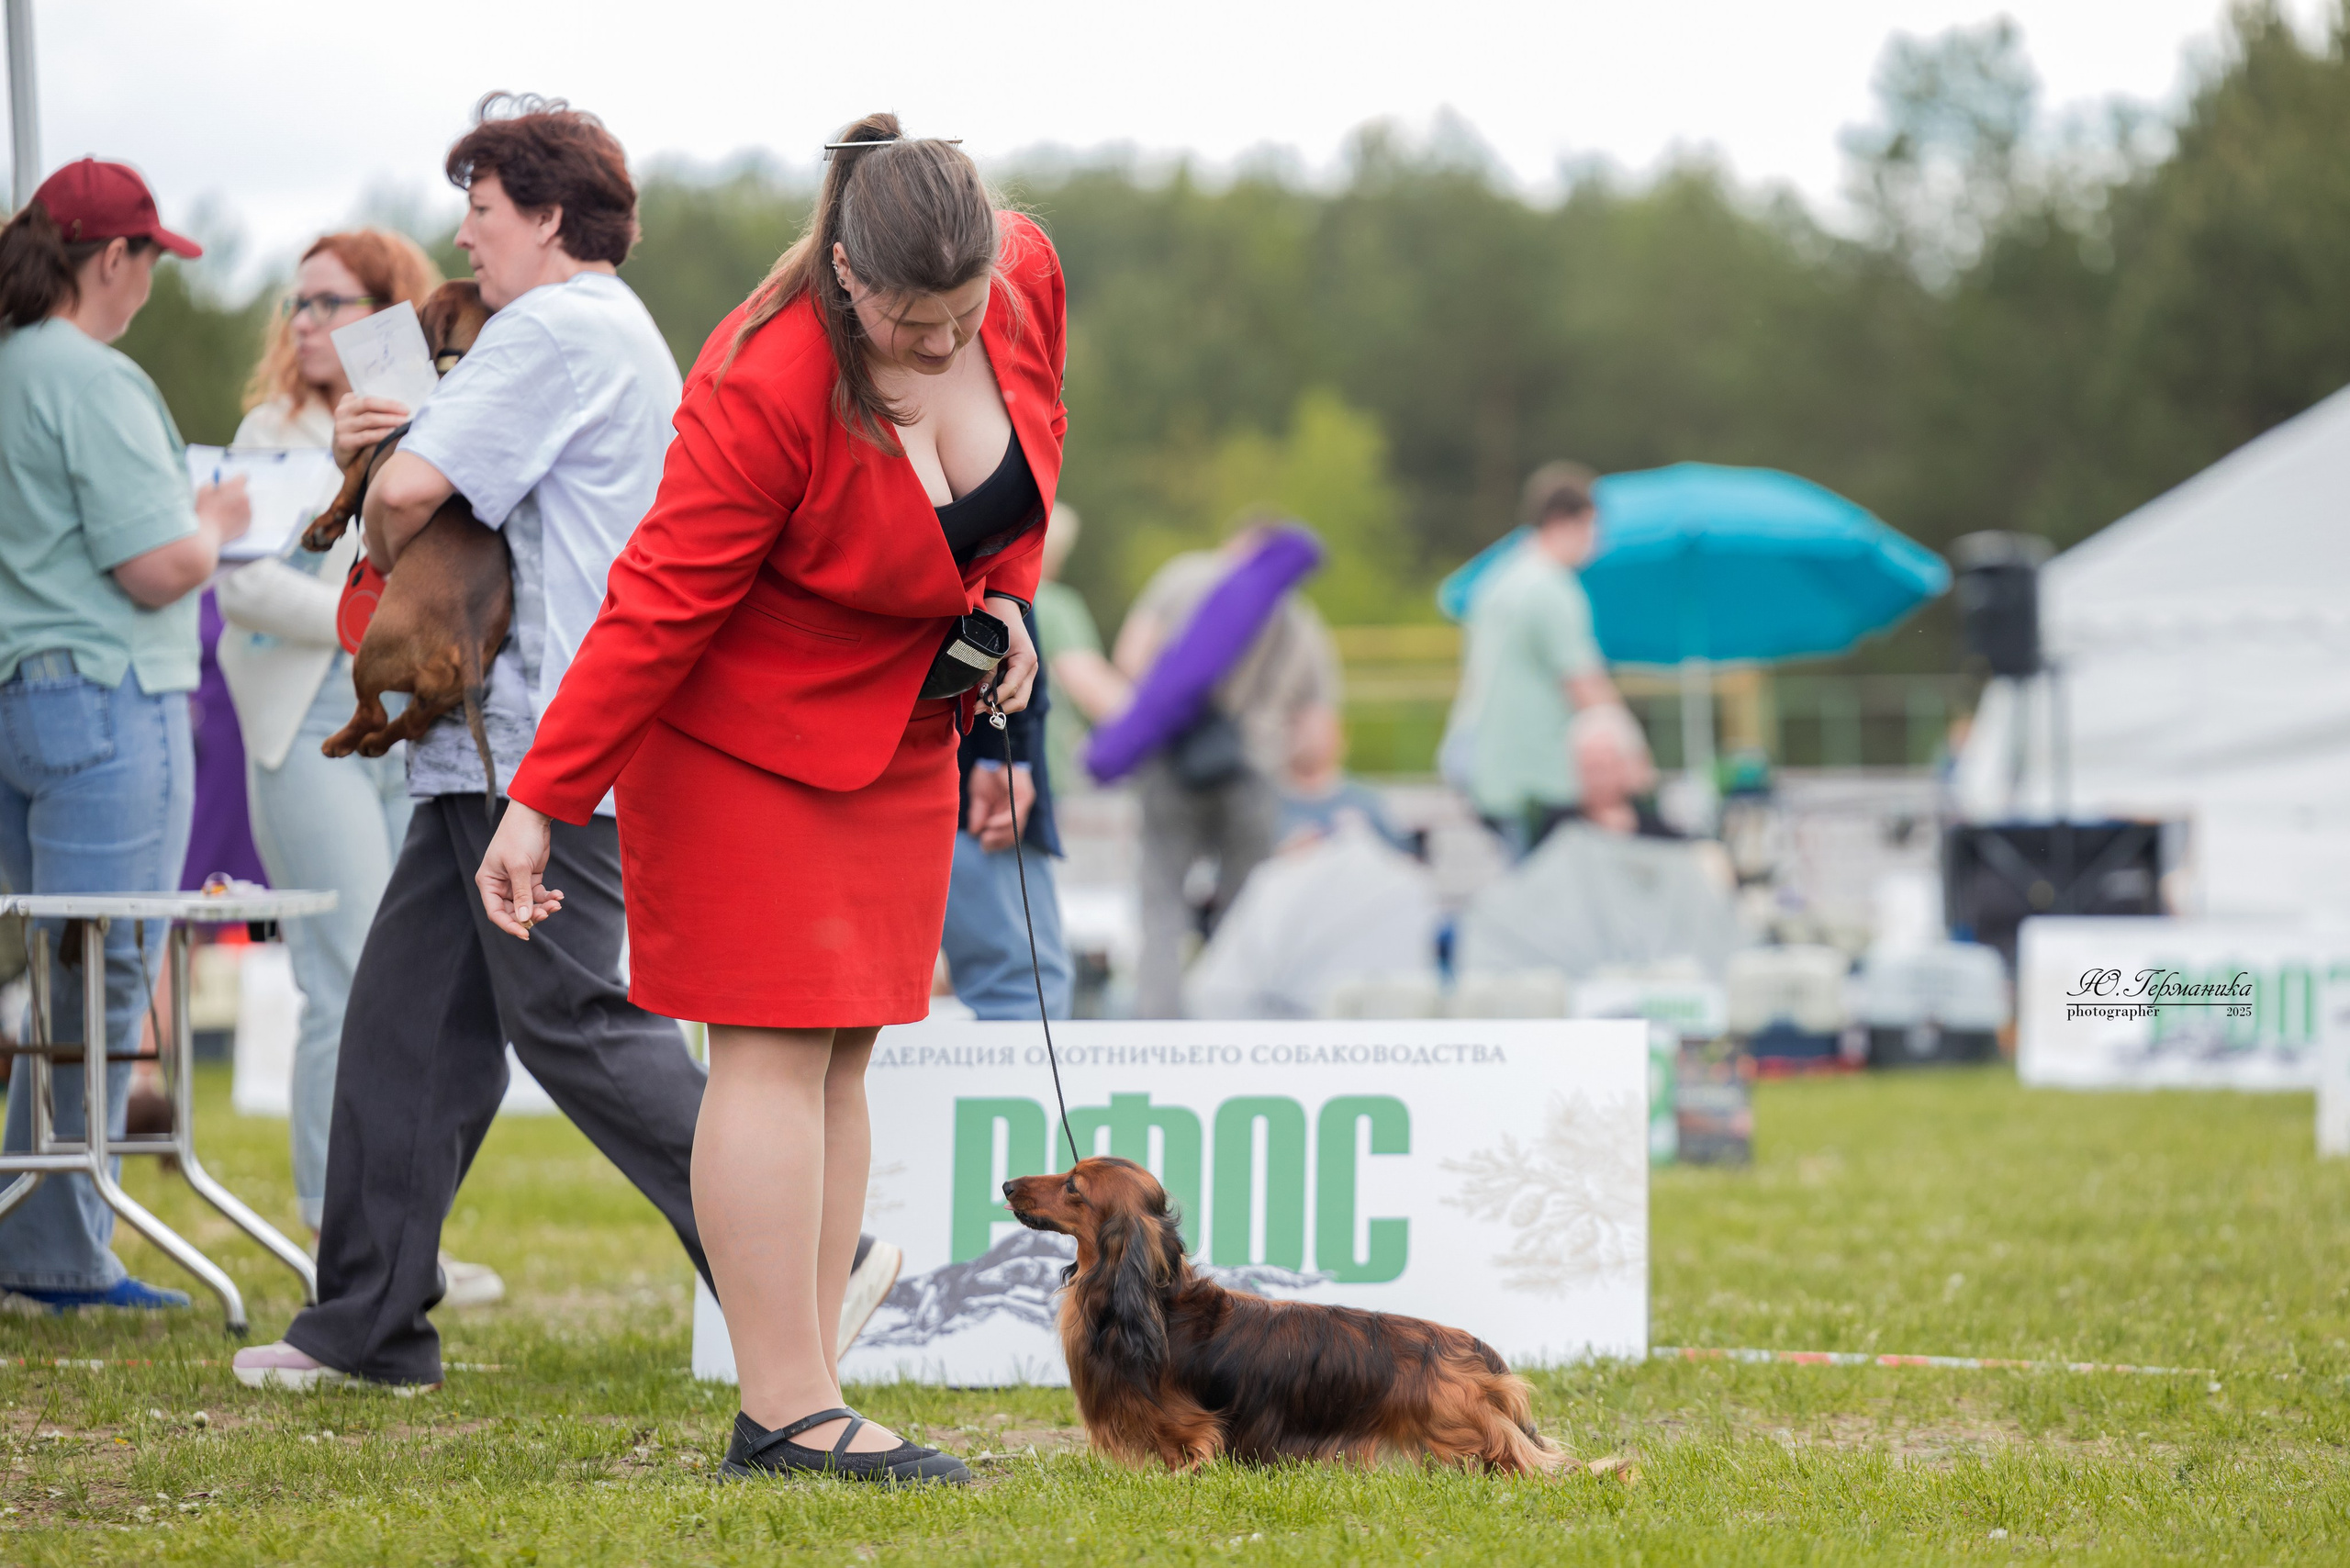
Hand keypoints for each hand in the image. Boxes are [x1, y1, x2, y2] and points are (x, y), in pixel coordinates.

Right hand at [194, 476, 251, 544]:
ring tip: (221, 512)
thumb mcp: (204, 490)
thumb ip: (215, 483)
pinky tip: (225, 521)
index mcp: (235, 488)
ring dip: (236, 506)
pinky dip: (237, 517)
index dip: (236, 480)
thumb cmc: (202, 510)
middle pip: (243, 492)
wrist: (206, 533)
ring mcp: (248, 512)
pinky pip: (243, 517)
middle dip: (235, 494)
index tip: (233, 483)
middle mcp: (245, 499)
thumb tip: (223, 483)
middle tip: (224, 499)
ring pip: (244, 505)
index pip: (242, 477)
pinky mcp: (248, 524)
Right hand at [332, 393, 410, 467]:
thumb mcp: (367, 420)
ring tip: (403, 423)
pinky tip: (393, 433)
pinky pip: (366, 436)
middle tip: (407, 413)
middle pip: (368, 403)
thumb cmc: (364, 436)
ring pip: (368, 419)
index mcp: (348, 402)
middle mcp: (342, 412)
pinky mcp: (344, 442)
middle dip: (390, 407)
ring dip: (389, 420)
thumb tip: (404, 410)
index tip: (406, 409)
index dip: (389, 402)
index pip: (370, 399)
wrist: (349, 461)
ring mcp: (341, 426)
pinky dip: (381, 434)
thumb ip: (378, 412)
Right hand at [476, 803, 563, 939]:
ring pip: (529, 905)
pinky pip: (538, 895)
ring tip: (556, 903)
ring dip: (543, 907)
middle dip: (531, 915)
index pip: (495, 912)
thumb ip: (522, 895)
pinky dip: (549, 897)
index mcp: (489, 882)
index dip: (509, 925)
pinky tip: (558, 895)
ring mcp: (516, 882)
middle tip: (547, 912)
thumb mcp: (519, 867)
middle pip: (514, 912)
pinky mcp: (530, 878)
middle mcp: (500, 885)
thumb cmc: (519, 836)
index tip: (525, 934)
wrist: (534, 816)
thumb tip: (524, 920)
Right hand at [965, 763, 1034, 852]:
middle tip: (984, 845)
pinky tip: (990, 824)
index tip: (983, 846)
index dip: (996, 843)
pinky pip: (1015, 815)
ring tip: (986, 837)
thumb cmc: (986, 773)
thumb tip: (975, 833)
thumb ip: (978, 815)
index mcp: (1008, 812)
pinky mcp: (1025, 797)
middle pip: (1013, 835)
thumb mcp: (978, 798)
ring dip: (1000, 835)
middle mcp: (1018, 810)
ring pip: (1015, 828)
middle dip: (998, 842)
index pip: (1008, 835)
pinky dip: (1002, 822)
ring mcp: (1023, 804)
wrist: (993, 754)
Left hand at [984, 596, 1036, 713]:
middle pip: (1020, 700)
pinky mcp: (1022, 673)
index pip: (1012, 687)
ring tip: (980, 704)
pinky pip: (1015, 691)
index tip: (977, 706)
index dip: (995, 699)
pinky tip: (987, 696)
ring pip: (1019, 699)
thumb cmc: (998, 622)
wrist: (1004, 609)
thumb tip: (982, 693)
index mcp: (1026, 660)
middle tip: (979, 709)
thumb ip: (987, 670)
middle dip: (1000, 707)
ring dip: (1001, 704)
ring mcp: (1028, 672)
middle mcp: (1031, 668)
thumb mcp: (991, 646)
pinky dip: (1002, 697)